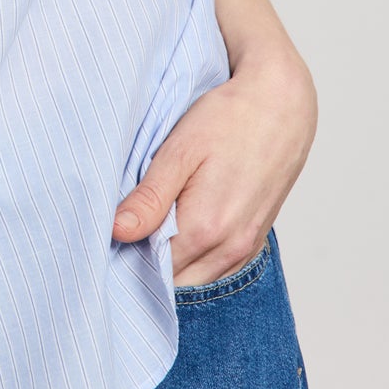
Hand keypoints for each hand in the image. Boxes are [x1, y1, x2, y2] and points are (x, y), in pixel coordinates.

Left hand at [112, 0, 317, 286]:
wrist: (282, 104)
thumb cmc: (229, 118)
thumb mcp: (180, 150)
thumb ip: (150, 198)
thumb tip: (117, 233)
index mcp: (206, 228)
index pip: (151, 272)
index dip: (124, 260)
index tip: (106, 240)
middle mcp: (230, 247)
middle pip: (174, 284)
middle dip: (145, 269)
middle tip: (122, 236)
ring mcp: (246, 248)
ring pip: (196, 281)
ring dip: (171, 266)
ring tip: (149, 230)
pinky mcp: (255, 241)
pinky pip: (217, 270)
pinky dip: (194, 262)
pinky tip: (178, 233)